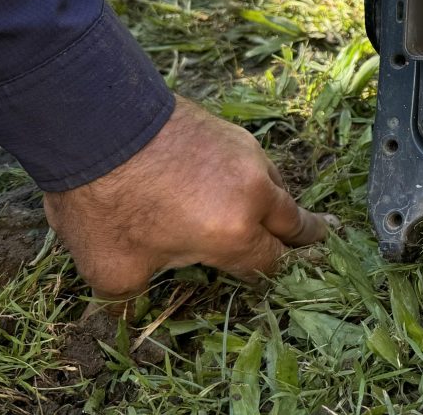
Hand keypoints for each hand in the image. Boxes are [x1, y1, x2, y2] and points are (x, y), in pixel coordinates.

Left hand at [43, 96, 327, 299]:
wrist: (100, 126)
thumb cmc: (109, 205)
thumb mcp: (114, 269)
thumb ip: (139, 290)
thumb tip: (136, 295)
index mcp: (235, 234)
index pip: (269, 262)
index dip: (267, 274)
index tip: (265, 276)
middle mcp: (253, 193)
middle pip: (293, 218)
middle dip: (307, 233)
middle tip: (322, 236)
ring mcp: (246, 155)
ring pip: (276, 183)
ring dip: (276, 200)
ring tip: (274, 207)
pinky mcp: (232, 130)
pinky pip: (254, 160)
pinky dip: (252, 175)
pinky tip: (233, 178)